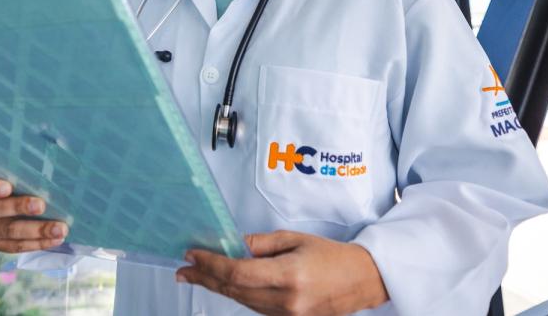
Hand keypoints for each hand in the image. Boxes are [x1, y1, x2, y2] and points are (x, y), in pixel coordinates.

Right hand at [0, 176, 68, 253]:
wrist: (16, 206)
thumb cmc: (18, 183)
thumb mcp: (15, 175)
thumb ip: (23, 173)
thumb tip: (52, 169)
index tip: (7, 187)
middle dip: (19, 207)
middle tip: (41, 205)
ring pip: (10, 231)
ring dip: (37, 230)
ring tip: (59, 229)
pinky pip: (18, 246)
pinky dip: (39, 243)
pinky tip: (56, 239)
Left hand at [175, 230, 387, 315]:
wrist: (362, 280)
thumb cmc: (333, 256)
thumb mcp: (295, 239)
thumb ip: (260, 244)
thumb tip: (231, 245)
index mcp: (289, 275)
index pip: (237, 273)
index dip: (210, 265)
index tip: (193, 256)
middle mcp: (287, 301)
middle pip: (235, 290)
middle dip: (206, 278)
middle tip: (184, 270)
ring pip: (242, 301)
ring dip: (218, 287)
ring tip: (198, 276)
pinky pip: (256, 308)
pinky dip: (239, 294)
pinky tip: (226, 284)